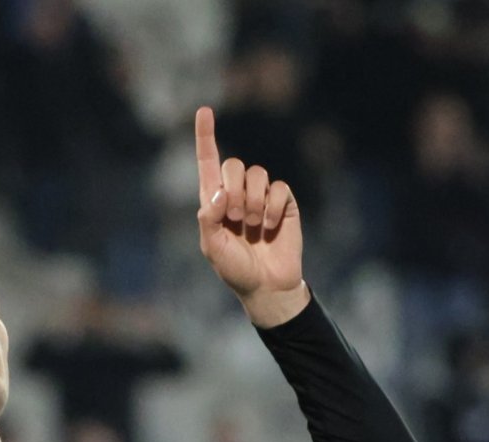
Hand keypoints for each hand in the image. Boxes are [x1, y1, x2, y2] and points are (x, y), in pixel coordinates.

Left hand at [195, 107, 308, 326]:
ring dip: (253, 203)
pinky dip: (272, 208)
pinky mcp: (284, 202)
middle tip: (236, 220)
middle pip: (235, 165)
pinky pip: (279, 188)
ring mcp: (261, 196)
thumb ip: (209, 217)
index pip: (208, 161)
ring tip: (253, 227)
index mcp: (214, 200)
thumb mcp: (212, 246)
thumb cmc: (234, 268)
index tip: (204, 110)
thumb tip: (218, 192)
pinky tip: (270, 228)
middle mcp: (237, 193)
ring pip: (258, 174)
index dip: (206, 136)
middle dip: (234, 191)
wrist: (266, 285)